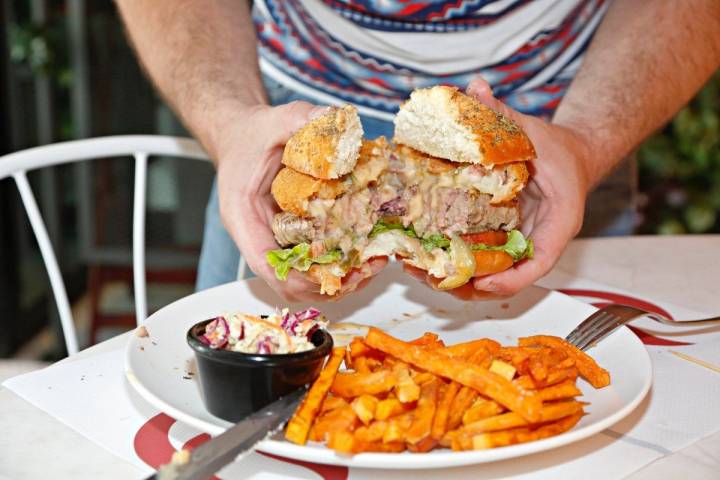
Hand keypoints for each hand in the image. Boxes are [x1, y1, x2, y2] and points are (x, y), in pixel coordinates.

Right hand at [213, 101, 386, 301]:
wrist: (240, 136)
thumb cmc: (249, 136)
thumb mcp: (274, 120)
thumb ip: (300, 118)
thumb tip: (335, 120)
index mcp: (243, 217)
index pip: (266, 264)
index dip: (301, 278)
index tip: (339, 274)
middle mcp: (257, 237)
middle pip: (289, 283)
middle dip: (330, 283)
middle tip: (369, 268)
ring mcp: (274, 241)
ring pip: (303, 280)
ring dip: (339, 278)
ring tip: (373, 263)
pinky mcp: (291, 239)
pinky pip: (313, 262)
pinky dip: (338, 263)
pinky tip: (364, 250)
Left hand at [415, 77, 593, 298]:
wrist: (569, 157)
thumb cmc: (555, 148)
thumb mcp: (532, 130)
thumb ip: (503, 114)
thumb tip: (475, 87)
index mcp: (557, 222)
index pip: (540, 262)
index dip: (512, 279)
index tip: (482, 282)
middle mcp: (539, 241)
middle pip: (508, 280)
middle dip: (470, 286)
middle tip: (429, 277)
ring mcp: (521, 245)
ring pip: (492, 279)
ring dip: (457, 282)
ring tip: (417, 271)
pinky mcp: (506, 242)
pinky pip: (483, 263)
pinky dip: (457, 267)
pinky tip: (425, 259)